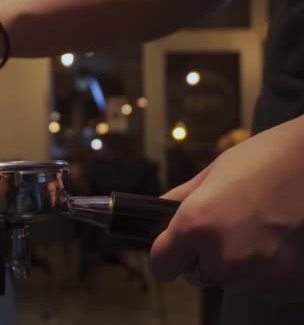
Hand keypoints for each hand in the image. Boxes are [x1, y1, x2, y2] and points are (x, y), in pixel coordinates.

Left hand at [150, 116, 303, 297]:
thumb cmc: (266, 158)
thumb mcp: (212, 173)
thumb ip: (179, 202)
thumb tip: (155, 220)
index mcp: (196, 225)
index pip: (162, 265)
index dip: (166, 254)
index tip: (172, 246)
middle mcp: (223, 255)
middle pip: (195, 273)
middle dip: (201, 255)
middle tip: (223, 224)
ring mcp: (256, 271)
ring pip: (227, 277)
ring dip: (232, 261)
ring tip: (252, 226)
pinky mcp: (282, 279)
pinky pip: (256, 280)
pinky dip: (259, 266)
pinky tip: (271, 237)